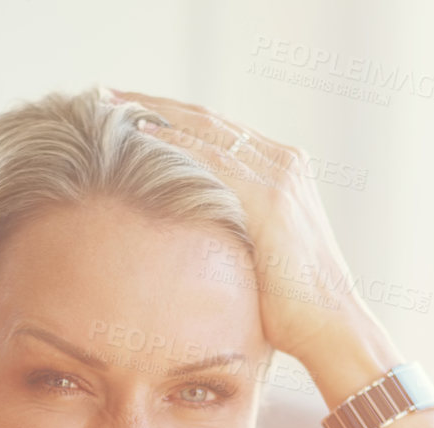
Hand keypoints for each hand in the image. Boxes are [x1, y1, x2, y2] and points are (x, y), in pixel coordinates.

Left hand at [102, 87, 398, 374]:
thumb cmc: (291, 306)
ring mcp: (279, 175)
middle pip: (206, 119)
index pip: (216, 130)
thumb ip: (230, 225)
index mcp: (281, 169)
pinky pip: (212, 159)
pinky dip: (173, 142)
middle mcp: (282, 161)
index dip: (169, 115)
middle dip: (151, 102)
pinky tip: (135, 133)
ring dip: (153, 112)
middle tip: (102, 94)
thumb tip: (182, 231)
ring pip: (205, 129)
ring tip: (107, 104)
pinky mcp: (271, 198)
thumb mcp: (257, 251)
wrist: (331, 328)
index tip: (123, 108)